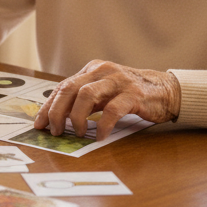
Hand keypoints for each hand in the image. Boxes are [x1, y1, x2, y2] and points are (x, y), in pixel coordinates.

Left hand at [33, 60, 179, 140]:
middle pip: (70, 89)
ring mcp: (119, 81)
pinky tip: (100, 136)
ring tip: (78, 133)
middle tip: (56, 131)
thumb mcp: (103, 92)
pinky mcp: (134, 95)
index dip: (49, 106)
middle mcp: (103, 71)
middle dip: (57, 112)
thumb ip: (83, 99)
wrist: (166, 90)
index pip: (63, 87)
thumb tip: (57, 117)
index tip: (40, 124)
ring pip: (86, 95)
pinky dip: (103, 125)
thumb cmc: (130, 94)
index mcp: (92, 70)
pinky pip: (113, 110)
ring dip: (77, 117)